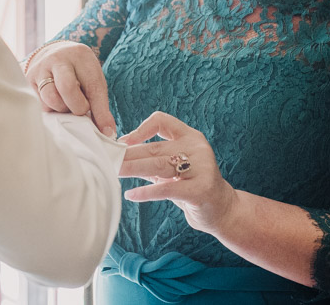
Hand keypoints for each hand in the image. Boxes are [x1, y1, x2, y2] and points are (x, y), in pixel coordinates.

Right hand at [26, 41, 116, 137]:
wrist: (54, 55)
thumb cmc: (79, 73)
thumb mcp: (93, 81)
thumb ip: (100, 105)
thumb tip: (107, 132)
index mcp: (81, 56)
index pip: (92, 86)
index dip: (99, 111)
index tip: (105, 129)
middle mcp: (58, 59)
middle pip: (67, 88)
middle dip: (77, 107)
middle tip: (81, 109)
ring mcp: (41, 68)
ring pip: (51, 98)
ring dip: (61, 108)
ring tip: (66, 103)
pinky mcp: (28, 79)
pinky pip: (40, 103)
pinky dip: (51, 109)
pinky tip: (56, 102)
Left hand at [119, 111, 236, 235]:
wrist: (222, 210)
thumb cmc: (192, 186)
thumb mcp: (174, 167)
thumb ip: (152, 158)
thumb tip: (120, 154)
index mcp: (190, 136)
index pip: (161, 120)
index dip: (140, 129)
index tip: (122, 142)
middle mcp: (196, 148)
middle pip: (154, 148)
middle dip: (127, 155)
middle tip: (107, 160)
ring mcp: (201, 168)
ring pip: (158, 165)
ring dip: (132, 169)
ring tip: (113, 172)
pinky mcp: (200, 189)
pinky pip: (166, 189)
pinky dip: (146, 192)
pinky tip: (131, 195)